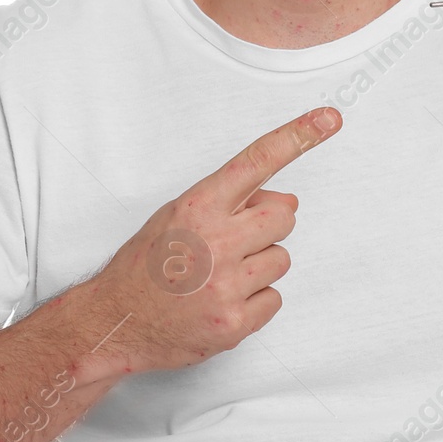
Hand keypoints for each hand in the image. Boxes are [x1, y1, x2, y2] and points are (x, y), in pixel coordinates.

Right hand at [70, 106, 341, 375]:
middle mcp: (214, 242)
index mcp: (197, 207)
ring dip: (259, 267)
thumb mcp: (178, 216)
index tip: (328, 119)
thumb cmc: (146, 266)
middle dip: (266, 227)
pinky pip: (274, 299)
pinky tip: (221, 301)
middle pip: (283, 218)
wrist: (115, 322)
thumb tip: (288, 202)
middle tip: (231, 243)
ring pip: (281, 260)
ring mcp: (226, 284)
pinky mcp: (233, 322)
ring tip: (218, 277)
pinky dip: (254, 302)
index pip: (256, 162)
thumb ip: (230, 203)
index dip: (297, 137)